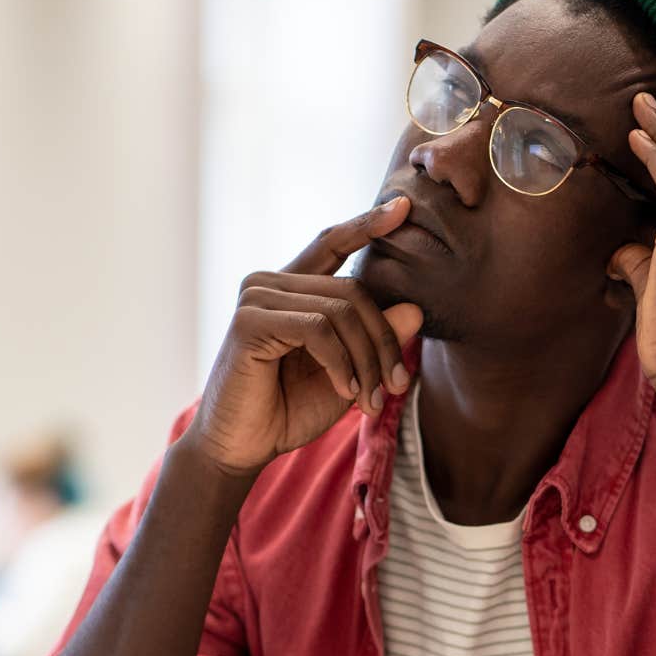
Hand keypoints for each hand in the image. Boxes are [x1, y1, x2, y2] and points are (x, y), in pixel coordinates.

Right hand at [184, 199, 424, 476]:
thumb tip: (415, 309)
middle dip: (384, 341)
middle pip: (353, 290)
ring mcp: (256, 298)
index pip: (332, 242)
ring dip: (367, 360)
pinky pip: (318, 329)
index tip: (402, 207)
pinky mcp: (248, 322)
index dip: (366, 224)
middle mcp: (270, 283)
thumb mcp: (348, 373)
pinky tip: (346, 390)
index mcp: (291, 288)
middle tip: (395, 387)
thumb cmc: (287, 410)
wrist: (240, 447)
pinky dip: (341, 362)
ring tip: (371, 401)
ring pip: (340, 310)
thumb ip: (376, 340)